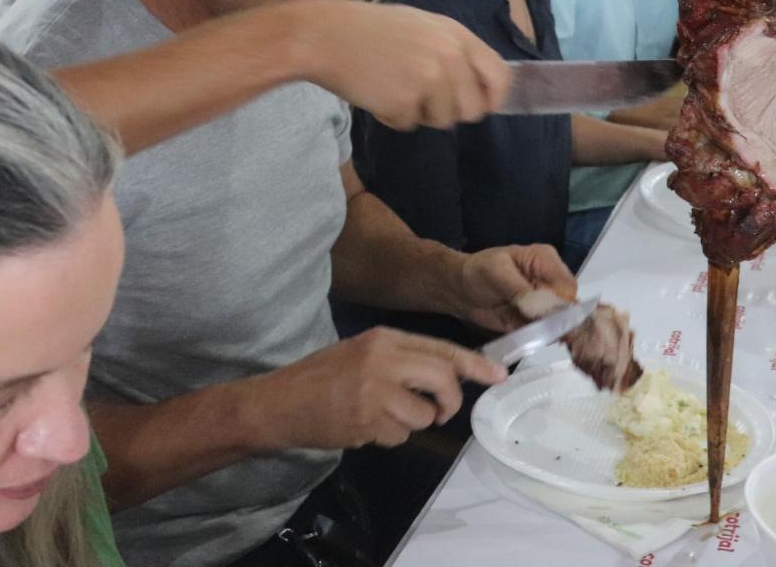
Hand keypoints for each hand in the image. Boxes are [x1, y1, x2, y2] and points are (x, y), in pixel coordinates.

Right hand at [248, 327, 505, 451]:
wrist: (278, 401)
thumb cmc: (321, 376)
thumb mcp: (362, 352)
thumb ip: (402, 359)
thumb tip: (449, 373)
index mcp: (383, 338)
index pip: (440, 348)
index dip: (473, 364)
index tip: (497, 375)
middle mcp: (382, 359)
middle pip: (443, 379)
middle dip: (449, 402)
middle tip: (439, 411)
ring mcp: (374, 391)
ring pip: (424, 415)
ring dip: (413, 424)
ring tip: (385, 418)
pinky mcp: (366, 420)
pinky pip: (400, 435)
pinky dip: (390, 437)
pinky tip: (366, 426)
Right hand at [298, 1, 510, 131]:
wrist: (324, 36)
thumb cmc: (369, 30)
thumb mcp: (421, 26)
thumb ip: (452, 51)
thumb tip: (478, 87)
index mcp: (456, 34)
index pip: (499, 75)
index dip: (494, 98)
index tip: (482, 107)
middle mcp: (449, 56)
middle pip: (472, 109)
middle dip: (449, 110)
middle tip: (421, 96)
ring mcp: (428, 79)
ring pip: (441, 120)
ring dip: (418, 112)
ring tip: (393, 86)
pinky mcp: (405, 101)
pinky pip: (409, 124)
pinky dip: (392, 116)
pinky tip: (375, 91)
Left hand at [448, 243, 577, 332]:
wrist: (461, 291)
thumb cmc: (478, 272)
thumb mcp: (496, 273)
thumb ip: (519, 289)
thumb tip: (540, 307)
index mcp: (546, 260)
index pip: (566, 286)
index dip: (561, 304)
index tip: (547, 318)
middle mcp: (550, 282)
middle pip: (569, 306)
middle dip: (558, 322)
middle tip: (541, 331)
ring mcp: (545, 303)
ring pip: (562, 323)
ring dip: (550, 333)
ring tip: (531, 333)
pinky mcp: (537, 321)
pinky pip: (547, 334)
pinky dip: (541, 339)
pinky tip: (530, 338)